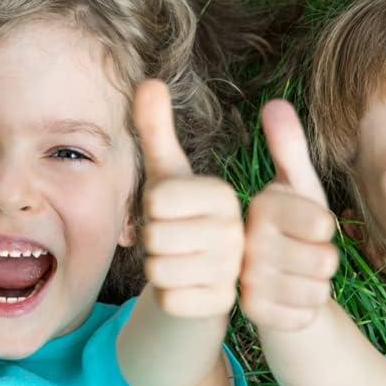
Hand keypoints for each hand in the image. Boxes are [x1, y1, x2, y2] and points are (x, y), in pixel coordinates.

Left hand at [132, 79, 243, 319]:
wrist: (211, 276)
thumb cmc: (184, 216)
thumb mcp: (170, 173)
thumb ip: (157, 128)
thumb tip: (148, 80)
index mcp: (223, 194)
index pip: (156, 201)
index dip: (151, 210)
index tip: (172, 212)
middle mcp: (236, 230)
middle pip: (153, 238)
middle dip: (151, 243)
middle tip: (173, 240)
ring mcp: (234, 270)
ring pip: (158, 272)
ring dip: (159, 271)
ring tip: (180, 263)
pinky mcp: (224, 305)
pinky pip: (169, 301)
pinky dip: (169, 298)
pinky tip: (187, 289)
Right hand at [241, 100, 339, 331]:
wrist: (266, 282)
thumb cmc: (289, 226)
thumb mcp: (295, 187)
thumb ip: (289, 148)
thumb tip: (274, 102)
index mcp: (259, 206)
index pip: (321, 223)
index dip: (325, 228)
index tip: (313, 225)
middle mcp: (244, 241)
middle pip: (325, 260)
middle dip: (326, 260)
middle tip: (306, 254)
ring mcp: (245, 277)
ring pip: (318, 289)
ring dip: (318, 285)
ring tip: (299, 275)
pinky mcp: (251, 310)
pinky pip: (305, 314)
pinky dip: (306, 309)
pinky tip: (291, 298)